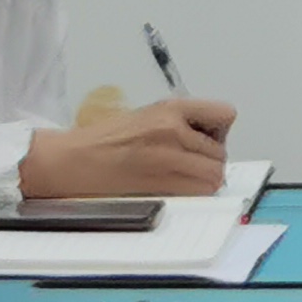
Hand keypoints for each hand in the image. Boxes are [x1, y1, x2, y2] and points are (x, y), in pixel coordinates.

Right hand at [21, 97, 235, 197]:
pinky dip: (194, 194)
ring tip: (182, 177)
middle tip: (188, 164)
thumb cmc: (105, 138)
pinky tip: (174, 188)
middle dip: (210, 161)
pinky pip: (199, 193)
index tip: (204, 138)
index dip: (219, 131)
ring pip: (215, 176)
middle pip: (221, 153)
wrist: (76, 159)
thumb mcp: (148, 115)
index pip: (225, 114)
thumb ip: (180, 122)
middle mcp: (174, 129)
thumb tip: (209, 139)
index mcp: (171, 108)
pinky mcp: (162, 184)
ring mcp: (169, 158)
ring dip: (204, 180)